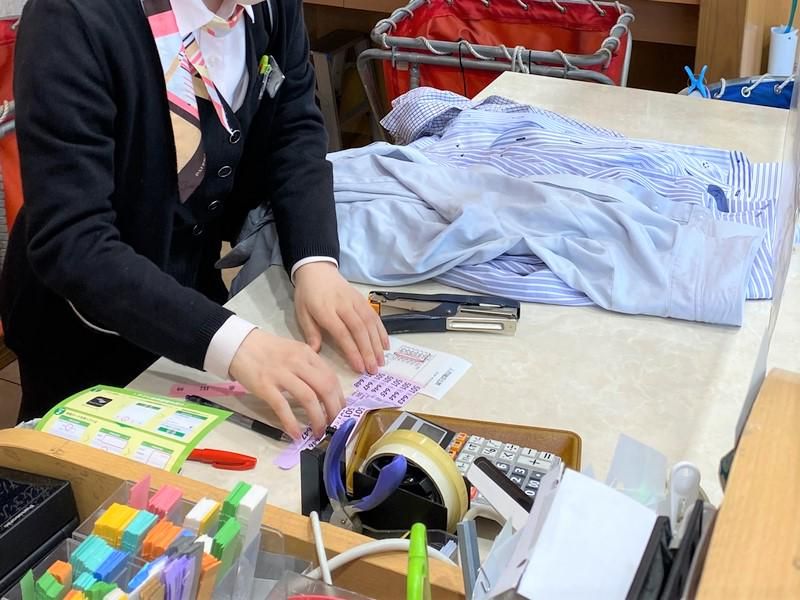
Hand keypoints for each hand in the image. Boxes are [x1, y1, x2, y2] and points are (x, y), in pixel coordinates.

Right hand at [229, 328, 344, 438]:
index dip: (339, 397)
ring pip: (308, 398)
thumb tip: (326, 389)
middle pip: (325, 388)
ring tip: (318, 432)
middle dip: (334, 410)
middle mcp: (298, 362)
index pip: (331, 377)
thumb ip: (309, 366)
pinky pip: (282, 406)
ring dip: (317, 419)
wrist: (238, 344)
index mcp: (307, 354)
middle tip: (334, 425)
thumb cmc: (267, 350)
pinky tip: (296, 434)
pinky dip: (291, 422)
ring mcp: (281, 374)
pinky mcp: (264, 386)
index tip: (341, 412)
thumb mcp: (294, 350)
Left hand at [294, 262, 389, 373]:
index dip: (352, 352)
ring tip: (381, 361)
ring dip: (377, 344)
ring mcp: (356, 301)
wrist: (317, 270)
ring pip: (370, 324)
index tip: (359, 368)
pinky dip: (382, 331)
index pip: (342, 334)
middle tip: (373, 370)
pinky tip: (385, 345)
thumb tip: (315, 353)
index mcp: (326, 311)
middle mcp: (344, 306)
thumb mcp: (302, 313)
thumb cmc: (307, 295)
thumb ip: (310, 333)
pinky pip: (375, 316)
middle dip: (368, 351)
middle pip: (359, 330)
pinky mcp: (363, 299)